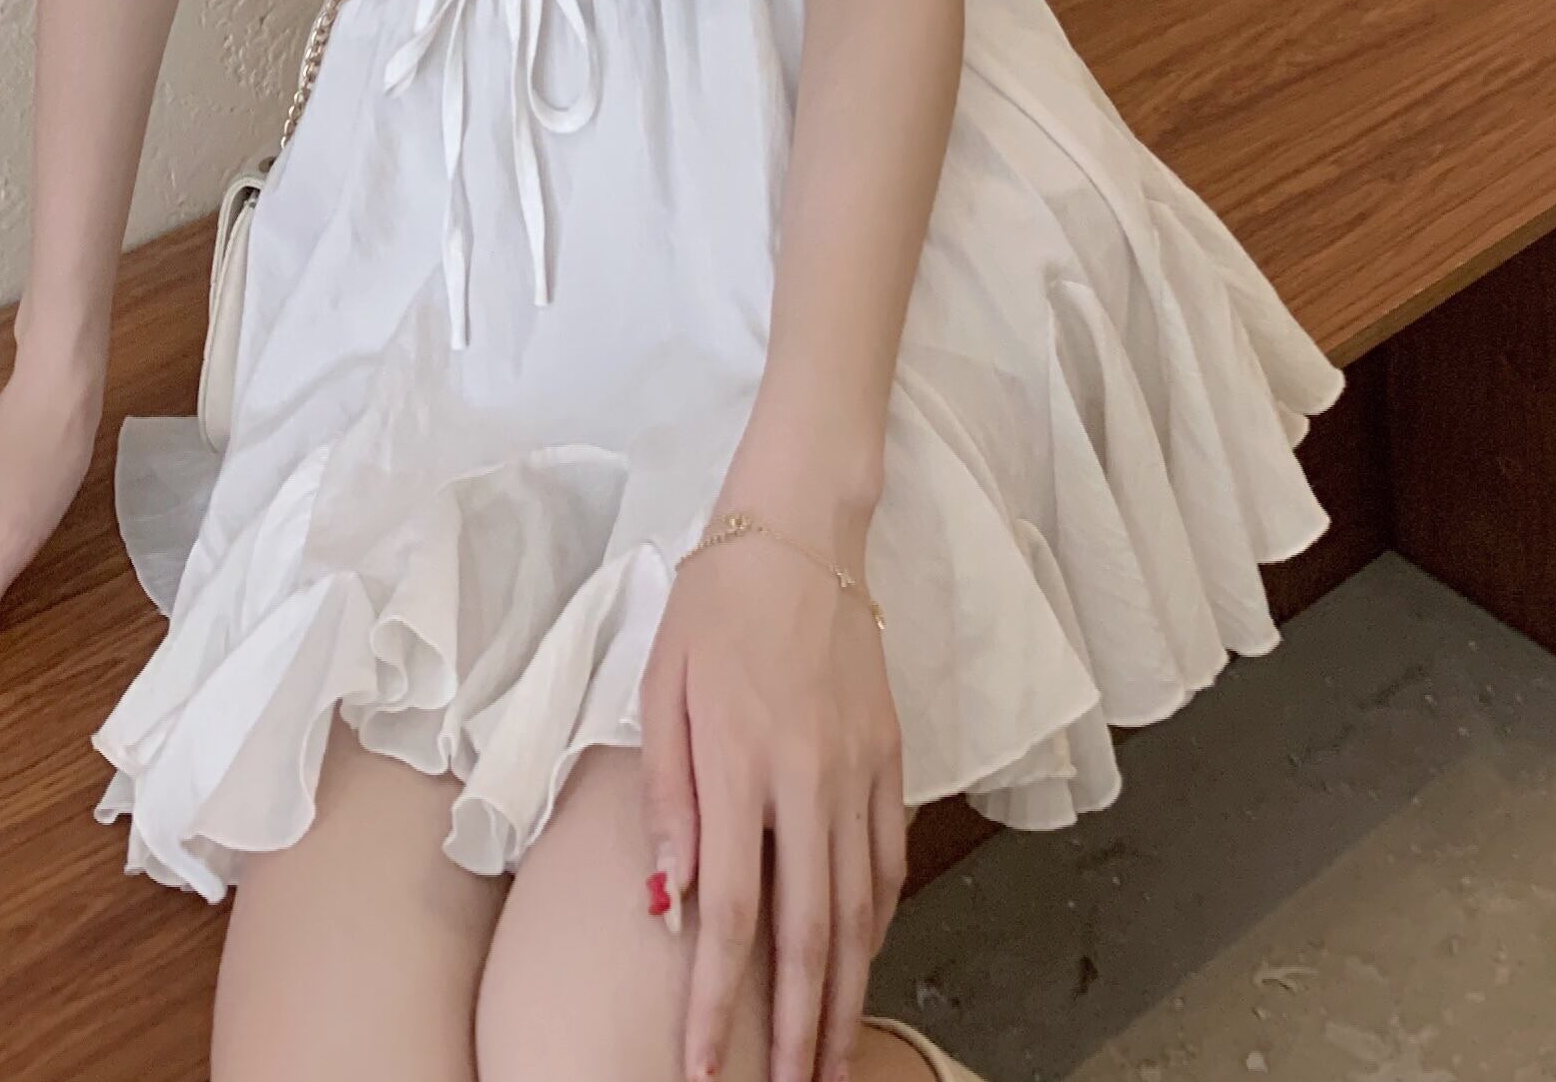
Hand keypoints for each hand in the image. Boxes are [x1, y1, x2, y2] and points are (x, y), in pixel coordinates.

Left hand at [640, 513, 908, 1081]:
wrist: (802, 527)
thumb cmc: (717, 601)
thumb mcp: (664, 684)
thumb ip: (667, 795)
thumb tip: (669, 899)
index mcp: (742, 762)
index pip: (733, 916)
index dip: (715, 1005)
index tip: (699, 1070)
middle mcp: (810, 778)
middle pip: (811, 935)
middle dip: (798, 1031)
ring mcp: (859, 769)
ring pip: (860, 910)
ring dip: (845, 994)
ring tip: (828, 1057)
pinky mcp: (890, 753)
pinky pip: (888, 859)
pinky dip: (878, 920)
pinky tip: (863, 956)